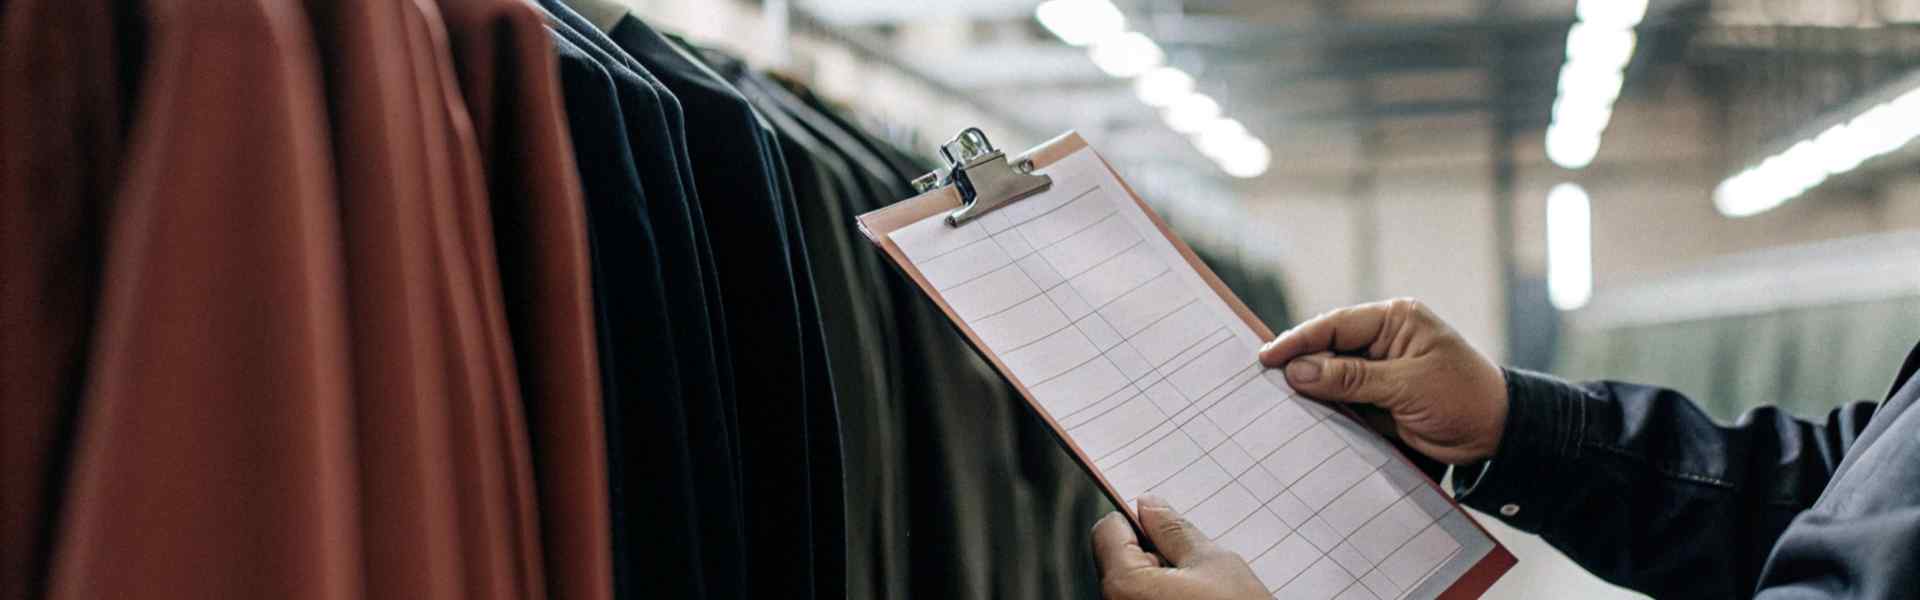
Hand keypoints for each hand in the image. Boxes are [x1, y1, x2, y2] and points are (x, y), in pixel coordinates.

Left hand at [1091, 495, 1268, 599]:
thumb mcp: (1214, 563)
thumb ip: (1174, 530)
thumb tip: (1149, 506)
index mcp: (1124, 586)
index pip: (1107, 530)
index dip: (1137, 523)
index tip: (1162, 528)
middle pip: (1117, 562)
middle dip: (1150, 555)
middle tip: (1191, 569)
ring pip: (1131, 586)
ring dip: (1157, 582)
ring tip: (1198, 594)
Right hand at [1256, 298, 1507, 464]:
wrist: (1498, 436)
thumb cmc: (1463, 398)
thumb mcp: (1407, 385)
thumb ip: (1352, 378)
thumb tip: (1299, 372)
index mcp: (1395, 320)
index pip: (1335, 325)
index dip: (1299, 341)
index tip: (1268, 357)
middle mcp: (1384, 339)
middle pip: (1328, 348)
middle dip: (1299, 365)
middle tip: (1264, 382)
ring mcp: (1380, 370)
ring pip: (1332, 376)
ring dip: (1310, 390)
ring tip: (1275, 400)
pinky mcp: (1380, 398)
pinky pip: (1343, 400)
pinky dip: (1325, 409)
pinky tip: (1304, 416)